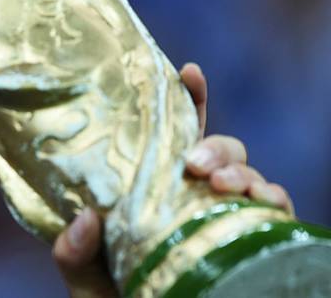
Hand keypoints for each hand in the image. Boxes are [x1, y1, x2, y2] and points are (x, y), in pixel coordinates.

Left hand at [51, 63, 293, 296]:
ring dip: (243, 171)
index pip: (172, 136)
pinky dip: (273, 202)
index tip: (188, 71)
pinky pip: (270, 214)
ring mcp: (219, 216)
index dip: (185, 100)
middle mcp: (190, 197)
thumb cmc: (111, 296)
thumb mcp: (83, 275)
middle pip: (217, 150)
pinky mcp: (243, 241)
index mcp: (152, 189)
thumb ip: (73, 251)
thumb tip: (85, 217)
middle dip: (215, 145)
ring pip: (247, 176)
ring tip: (222, 184)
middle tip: (195, 163)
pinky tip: (263, 201)